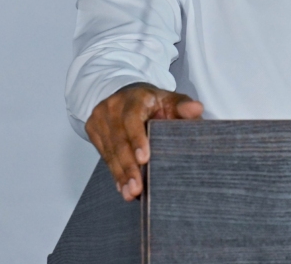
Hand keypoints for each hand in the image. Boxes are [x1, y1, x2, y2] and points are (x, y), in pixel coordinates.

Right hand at [84, 82, 202, 200]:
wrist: (128, 96)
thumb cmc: (154, 103)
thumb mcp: (171, 100)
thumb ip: (184, 106)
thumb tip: (197, 109)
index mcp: (134, 98)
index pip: (132, 119)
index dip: (137, 139)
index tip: (145, 159)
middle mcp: (113, 106)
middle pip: (119, 140)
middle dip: (128, 166)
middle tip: (137, 188)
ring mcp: (100, 118)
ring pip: (110, 151)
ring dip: (120, 174)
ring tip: (130, 194)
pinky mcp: (92, 129)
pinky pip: (104, 155)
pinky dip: (114, 172)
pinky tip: (122, 187)